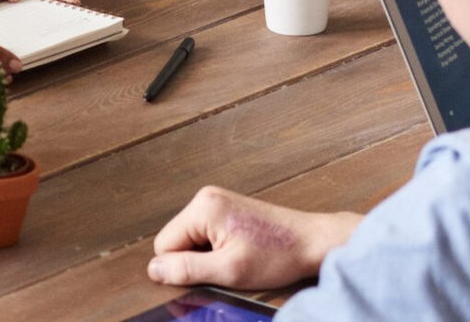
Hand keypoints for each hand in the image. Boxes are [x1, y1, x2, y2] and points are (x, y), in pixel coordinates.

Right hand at [148, 186, 360, 289]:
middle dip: (198, 259)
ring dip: (209, 255)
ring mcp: (216, 201)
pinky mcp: (227, 208)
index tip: (214, 271)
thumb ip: (187, 269)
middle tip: (229, 265)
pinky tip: (241, 250)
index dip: (185, 267)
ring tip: (239, 257)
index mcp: (202, 208)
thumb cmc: (280, 254)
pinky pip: (205, 233)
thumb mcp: (229, 270)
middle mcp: (205, 198)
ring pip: (191, 238)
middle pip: (176, 240)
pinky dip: (218, 247)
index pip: (164, 245)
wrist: (315, 242)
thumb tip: (154, 270)